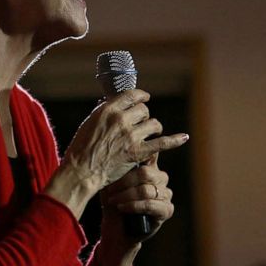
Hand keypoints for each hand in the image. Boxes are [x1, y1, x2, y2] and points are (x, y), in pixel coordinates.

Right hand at [61, 89, 183, 191]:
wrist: (81, 170)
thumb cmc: (81, 147)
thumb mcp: (89, 122)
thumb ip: (104, 111)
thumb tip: (115, 102)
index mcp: (108, 110)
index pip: (131, 95)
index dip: (141, 96)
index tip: (145, 98)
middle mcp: (121, 120)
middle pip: (143, 110)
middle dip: (144, 115)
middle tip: (141, 122)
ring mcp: (130, 136)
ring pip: (154, 124)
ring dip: (154, 127)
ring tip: (152, 131)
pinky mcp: (137, 152)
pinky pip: (162, 143)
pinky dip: (175, 140)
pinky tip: (184, 137)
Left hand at [100, 154, 174, 245]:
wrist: (116, 229)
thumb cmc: (112, 202)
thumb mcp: (110, 183)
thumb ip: (116, 168)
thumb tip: (111, 152)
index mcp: (150, 167)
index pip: (152, 153)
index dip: (145, 148)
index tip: (132, 145)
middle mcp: (161, 178)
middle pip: (146, 173)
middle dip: (125, 182)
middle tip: (110, 190)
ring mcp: (166, 194)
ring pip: (146, 190)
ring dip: (126, 195)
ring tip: (113, 200)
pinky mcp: (167, 210)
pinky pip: (150, 205)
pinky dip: (133, 206)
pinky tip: (122, 208)